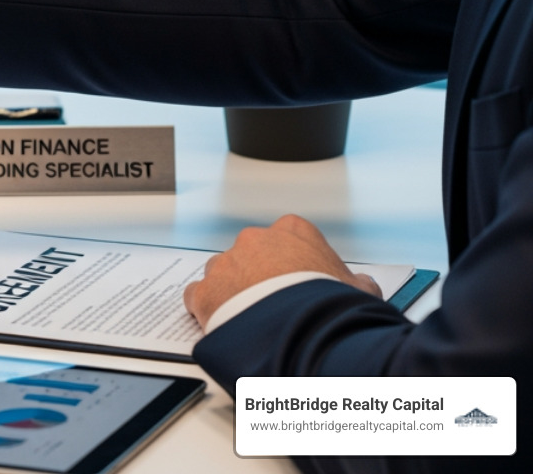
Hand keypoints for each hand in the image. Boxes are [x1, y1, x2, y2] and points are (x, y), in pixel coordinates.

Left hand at [182, 214, 382, 328]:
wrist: (301, 330)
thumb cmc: (331, 306)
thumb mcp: (358, 290)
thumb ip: (356, 281)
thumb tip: (363, 284)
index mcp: (293, 231)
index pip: (289, 238)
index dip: (294, 264)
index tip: (298, 282)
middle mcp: (254, 240)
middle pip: (253, 254)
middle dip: (261, 276)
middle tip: (274, 304)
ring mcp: (226, 264)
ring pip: (224, 273)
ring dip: (233, 290)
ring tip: (250, 317)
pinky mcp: (205, 291)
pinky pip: (199, 295)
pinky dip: (207, 308)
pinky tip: (222, 323)